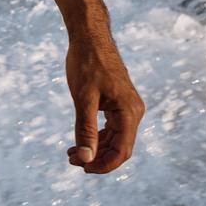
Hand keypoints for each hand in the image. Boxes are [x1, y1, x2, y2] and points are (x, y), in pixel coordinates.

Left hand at [64, 33, 143, 173]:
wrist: (90, 36)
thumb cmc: (86, 63)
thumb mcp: (83, 98)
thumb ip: (85, 129)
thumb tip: (86, 158)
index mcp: (129, 112)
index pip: (122, 150)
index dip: (103, 165)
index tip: (82, 168)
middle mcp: (133, 112)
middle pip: (119, 147)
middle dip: (97, 158)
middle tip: (72, 162)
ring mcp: (127, 107)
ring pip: (115, 138)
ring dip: (96, 149)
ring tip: (71, 154)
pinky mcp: (118, 103)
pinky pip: (111, 127)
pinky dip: (96, 136)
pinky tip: (79, 141)